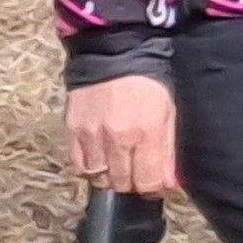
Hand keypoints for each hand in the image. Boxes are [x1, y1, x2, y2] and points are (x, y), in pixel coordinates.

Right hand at [65, 74, 180, 195]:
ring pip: (99, 177)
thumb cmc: (150, 83)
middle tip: (137, 172)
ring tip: (118, 165)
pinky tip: (99, 159)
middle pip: (122, 183)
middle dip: (132, 183)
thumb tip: (169, 184)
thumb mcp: (168, 113)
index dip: (153, 189)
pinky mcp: (72, 129)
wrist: (115, 53)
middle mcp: (117, 138)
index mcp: (146, 133)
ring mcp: (92, 135)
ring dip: (110, 177)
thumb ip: (168, 151)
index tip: (155, 185)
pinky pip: (78, 164)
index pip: (147, 182)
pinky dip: (89, 168)